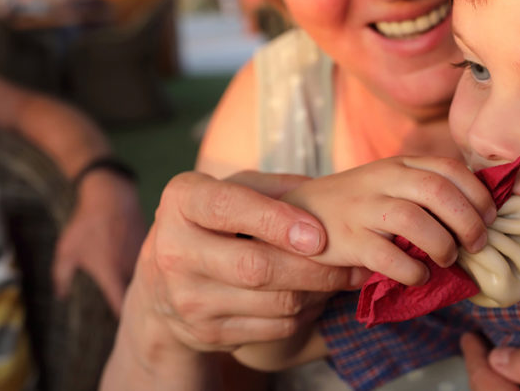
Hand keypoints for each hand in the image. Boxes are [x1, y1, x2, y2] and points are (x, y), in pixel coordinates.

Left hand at [52, 170, 145, 314]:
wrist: (111, 195)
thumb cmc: (86, 224)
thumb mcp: (66, 250)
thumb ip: (61, 276)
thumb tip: (61, 295)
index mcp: (110, 272)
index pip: (120, 305)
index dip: (123, 319)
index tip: (125, 328)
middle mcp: (130, 267)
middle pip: (139, 295)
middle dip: (138, 307)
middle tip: (135, 316)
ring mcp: (144, 256)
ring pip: (149, 279)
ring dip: (146, 288)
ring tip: (144, 297)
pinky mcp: (152, 246)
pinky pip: (153, 264)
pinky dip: (151, 271)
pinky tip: (149, 273)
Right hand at [135, 170, 365, 353]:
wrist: (164, 287)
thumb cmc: (215, 223)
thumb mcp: (232, 190)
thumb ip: (276, 186)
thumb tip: (327, 194)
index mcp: (182, 202)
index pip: (227, 208)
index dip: (276, 221)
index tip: (318, 234)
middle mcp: (174, 250)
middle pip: (256, 266)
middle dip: (315, 267)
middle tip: (355, 261)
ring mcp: (188, 298)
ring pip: (273, 302)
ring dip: (319, 291)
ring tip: (345, 277)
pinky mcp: (206, 333)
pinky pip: (274, 327)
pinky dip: (306, 313)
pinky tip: (318, 297)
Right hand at [281, 156, 495, 285]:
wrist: (299, 214)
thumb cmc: (359, 204)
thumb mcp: (391, 183)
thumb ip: (426, 189)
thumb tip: (482, 214)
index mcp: (399, 163)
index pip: (449, 168)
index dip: (478, 194)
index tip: (491, 217)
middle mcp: (382, 179)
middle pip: (438, 191)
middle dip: (468, 221)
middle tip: (478, 244)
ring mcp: (363, 208)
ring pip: (415, 220)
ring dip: (442, 245)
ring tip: (447, 259)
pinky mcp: (348, 240)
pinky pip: (389, 257)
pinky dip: (412, 271)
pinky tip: (418, 276)